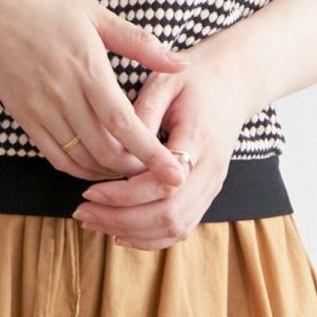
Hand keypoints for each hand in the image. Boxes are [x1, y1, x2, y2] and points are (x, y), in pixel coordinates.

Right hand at [0, 0, 194, 185]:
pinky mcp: (22, 114)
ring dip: (108, 172)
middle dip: (135, 169)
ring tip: (129, 168)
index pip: (126, 124)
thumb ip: (139, 43)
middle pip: (106, 151)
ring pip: (81, 159)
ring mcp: (39, 108)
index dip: (152, 154)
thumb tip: (181, 63)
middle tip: (156, 169)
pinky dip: (78, 168)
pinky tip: (93, 163)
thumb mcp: (94, 12)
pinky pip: (54, 155)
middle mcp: (63, 94)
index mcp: (87, 67)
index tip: (176, 175)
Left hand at [69, 38, 255, 247]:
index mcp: (199, 139)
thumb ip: (143, 115)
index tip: (90, 191)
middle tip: (83, 212)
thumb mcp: (164, 83)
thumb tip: (118, 150)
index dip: (124, 194)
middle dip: (121, 219)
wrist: (233, 83)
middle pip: (168, 215)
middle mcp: (211, 170)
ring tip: (95, 222)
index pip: (163, 185)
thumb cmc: (194, 79)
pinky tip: (122, 232)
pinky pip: (183, 226)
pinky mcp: (208, 193)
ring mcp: (213, 185)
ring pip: (176, 228)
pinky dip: (152, 237)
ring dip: (133, 232)